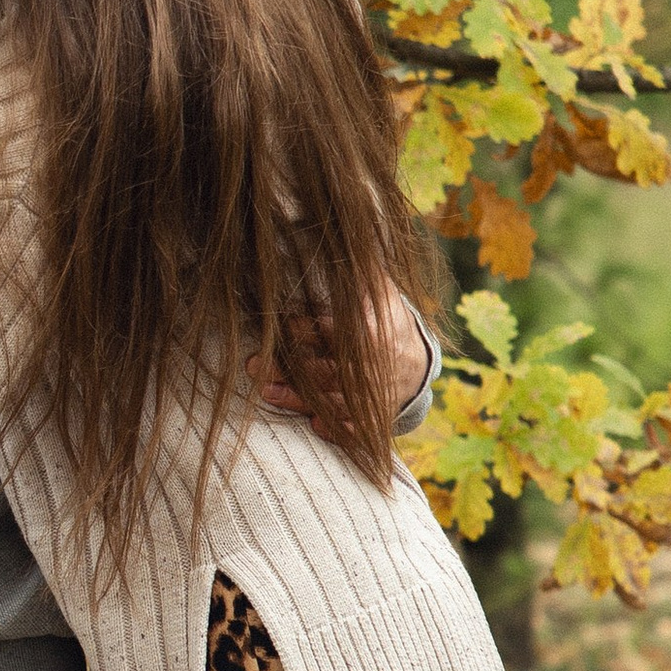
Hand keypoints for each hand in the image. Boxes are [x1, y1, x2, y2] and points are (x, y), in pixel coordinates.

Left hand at [253, 289, 430, 430]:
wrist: (415, 364)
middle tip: (255, 363)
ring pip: (334, 401)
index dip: (309, 329)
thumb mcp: (379, 293)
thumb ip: (360, 273)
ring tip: (266, 391)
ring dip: (298, 399)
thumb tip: (339, 241)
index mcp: (374, 334)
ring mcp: (374, 396)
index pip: (338, 332)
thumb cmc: (384, 323)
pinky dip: (339, 429)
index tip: (285, 324)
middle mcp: (375, 367)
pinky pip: (357, 428)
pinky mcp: (373, 418)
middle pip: (328, 370)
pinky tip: (316, 425)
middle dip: (290, 368)